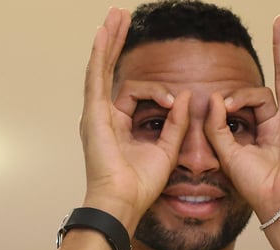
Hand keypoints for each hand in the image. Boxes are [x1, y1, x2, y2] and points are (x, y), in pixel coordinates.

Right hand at [79, 8, 189, 229]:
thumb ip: (177, 122)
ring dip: (109, 41)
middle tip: (123, 19)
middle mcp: (105, 116)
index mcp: (120, 126)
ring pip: (102, 68)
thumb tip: (186, 96)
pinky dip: (100, 54)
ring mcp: (96, 113)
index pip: (138, 94)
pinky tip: (104, 33)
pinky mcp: (94, 113)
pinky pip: (97, 77)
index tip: (175, 101)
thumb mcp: (167, 149)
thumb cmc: (140, 185)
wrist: (124, 201)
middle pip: (111, 72)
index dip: (160, 93)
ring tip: (116, 16)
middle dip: (118, 44)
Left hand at [205, 16, 279, 222]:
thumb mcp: (227, 152)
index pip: (254, 99)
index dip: (235, 97)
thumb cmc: (257, 185)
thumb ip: (217, 124)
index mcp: (268, 130)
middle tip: (277, 23)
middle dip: (278, 50)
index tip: (222, 105)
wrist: (278, 200)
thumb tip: (214, 97)